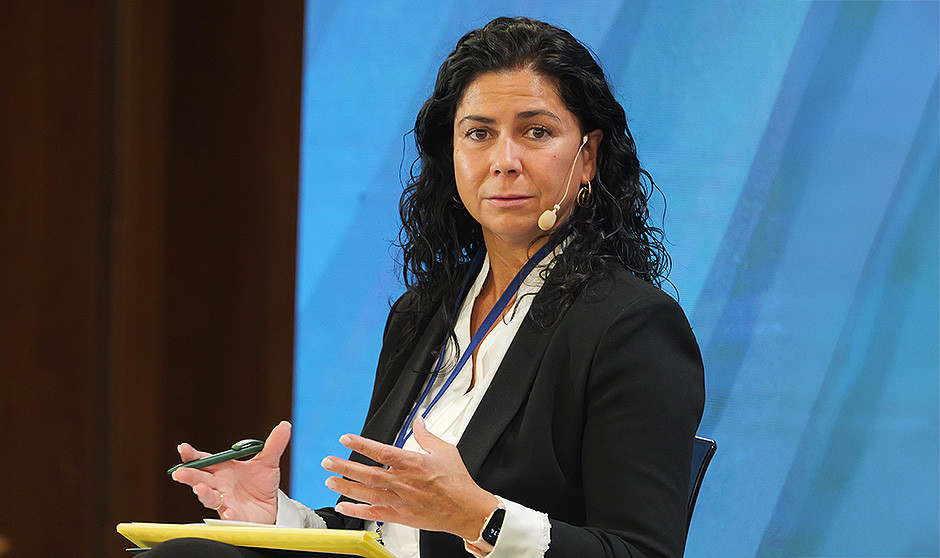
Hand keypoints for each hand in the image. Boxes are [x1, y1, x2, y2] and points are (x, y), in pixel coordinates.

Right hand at [170, 420, 290, 522]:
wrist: (271, 507)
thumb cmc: (262, 484)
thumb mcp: (269, 462)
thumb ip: (274, 445)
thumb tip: (285, 425)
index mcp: (223, 468)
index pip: (204, 460)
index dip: (192, 455)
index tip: (183, 448)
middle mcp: (218, 485)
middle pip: (200, 479)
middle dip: (189, 475)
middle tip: (179, 473)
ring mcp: (223, 501)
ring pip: (209, 497)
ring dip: (203, 493)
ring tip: (199, 489)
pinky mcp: (233, 517)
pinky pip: (227, 516)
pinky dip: (227, 514)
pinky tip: (229, 512)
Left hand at [322, 417, 498, 540]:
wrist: (466, 510)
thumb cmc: (457, 482)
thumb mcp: (445, 451)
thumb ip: (426, 436)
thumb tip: (419, 422)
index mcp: (413, 464)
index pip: (382, 451)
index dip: (362, 445)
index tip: (346, 439)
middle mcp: (404, 482)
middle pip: (369, 473)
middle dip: (345, 467)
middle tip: (328, 461)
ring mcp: (401, 501)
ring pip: (368, 493)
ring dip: (346, 487)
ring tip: (330, 481)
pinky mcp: (402, 517)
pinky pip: (375, 515)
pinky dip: (358, 512)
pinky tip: (344, 506)